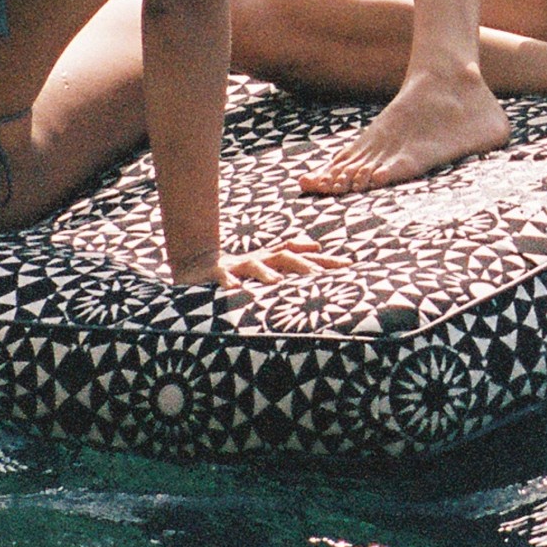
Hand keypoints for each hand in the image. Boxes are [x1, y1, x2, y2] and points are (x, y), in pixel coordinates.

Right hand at [172, 234, 350, 286]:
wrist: (197, 263)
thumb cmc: (239, 271)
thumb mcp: (267, 270)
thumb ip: (290, 266)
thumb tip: (321, 256)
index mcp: (273, 259)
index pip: (304, 256)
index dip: (325, 261)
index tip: (349, 266)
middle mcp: (259, 258)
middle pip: (285, 257)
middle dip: (304, 265)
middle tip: (321, 278)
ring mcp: (237, 265)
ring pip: (254, 265)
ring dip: (266, 273)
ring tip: (277, 284)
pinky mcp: (214, 273)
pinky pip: (221, 277)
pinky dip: (228, 281)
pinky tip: (234, 289)